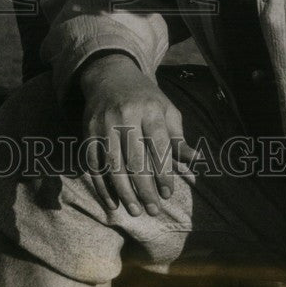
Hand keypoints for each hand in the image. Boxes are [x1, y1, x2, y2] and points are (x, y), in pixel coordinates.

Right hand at [78, 53, 195, 217]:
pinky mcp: (88, 131)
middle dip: (145, 188)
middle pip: (135, 159)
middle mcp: (125, 116)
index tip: (167, 194)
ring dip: (123, 192)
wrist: (110, 75)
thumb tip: (196, 160)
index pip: (158, 146)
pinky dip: (102, 186)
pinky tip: (112, 202)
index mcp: (149, 110)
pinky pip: (94, 164)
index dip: (163, 172)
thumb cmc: (145, 98)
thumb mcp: (166, 109)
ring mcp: (104, 124)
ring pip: (113, 164)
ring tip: (135, 211)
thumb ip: (178, 137)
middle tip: (153, 210)